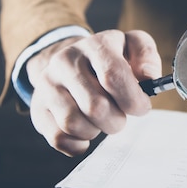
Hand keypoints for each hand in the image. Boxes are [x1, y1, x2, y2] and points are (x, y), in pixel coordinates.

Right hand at [25, 30, 161, 155]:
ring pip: (73, 124)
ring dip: (96, 130)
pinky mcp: (38, 107)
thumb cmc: (110, 59)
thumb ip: (147, 56)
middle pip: (95, 106)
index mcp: (95, 44)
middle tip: (120, 115)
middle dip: (117, 119)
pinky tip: (87, 131)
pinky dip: (78, 143)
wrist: (72, 62)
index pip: (113, 75)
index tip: (141, 107)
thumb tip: (148, 77)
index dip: (133, 99)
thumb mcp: (132, 46)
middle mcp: (65, 60)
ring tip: (102, 120)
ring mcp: (47, 84)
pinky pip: (58, 137)